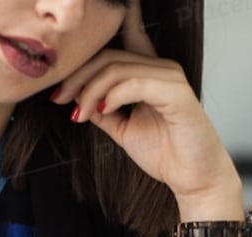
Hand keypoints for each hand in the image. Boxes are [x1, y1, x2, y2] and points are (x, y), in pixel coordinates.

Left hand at [50, 0, 239, 207]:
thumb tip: (75, 97)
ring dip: (90, 91)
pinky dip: (113, 95)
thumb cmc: (165, 152)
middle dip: (77, 77)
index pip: (119, 44)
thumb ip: (102, 110)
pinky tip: (102, 110)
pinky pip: (136, 83)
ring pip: (117, 68)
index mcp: (149, 73)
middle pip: (109, 56)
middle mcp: (161, 69)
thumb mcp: (122, 128)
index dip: (88, 54)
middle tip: (59, 99)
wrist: (192, 177)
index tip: (61, 80)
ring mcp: (170, 78)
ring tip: (79, 114)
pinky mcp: (177, 93)